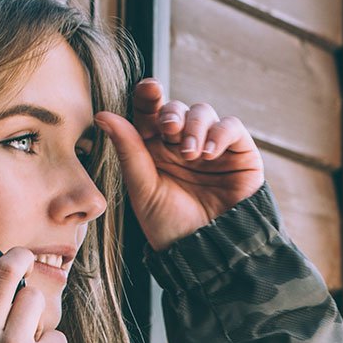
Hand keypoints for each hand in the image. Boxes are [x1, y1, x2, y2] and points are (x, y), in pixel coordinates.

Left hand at [94, 80, 264, 250]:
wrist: (208, 253)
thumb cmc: (171, 226)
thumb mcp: (143, 189)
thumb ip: (128, 150)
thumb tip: (103, 115)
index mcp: (154, 149)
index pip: (149, 112)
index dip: (148, 96)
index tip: (148, 90)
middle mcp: (182, 143)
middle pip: (176, 108)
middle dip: (171, 113)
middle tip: (168, 129)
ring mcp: (212, 147)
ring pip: (203, 112)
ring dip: (194, 125)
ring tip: (190, 152)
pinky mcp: (239, 154)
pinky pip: (231, 127)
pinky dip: (220, 133)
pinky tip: (209, 153)